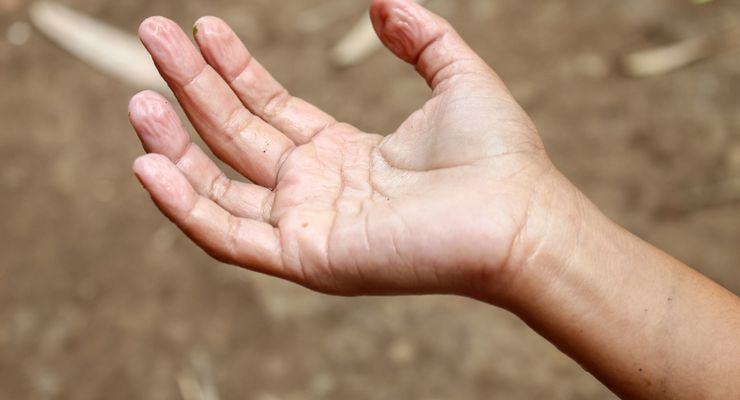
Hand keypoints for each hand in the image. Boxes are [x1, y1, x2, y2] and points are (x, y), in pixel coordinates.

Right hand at [129, 0, 570, 298]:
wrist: (520, 214)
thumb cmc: (497, 155)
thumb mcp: (455, 76)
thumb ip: (419, 36)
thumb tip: (381, 0)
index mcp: (343, 154)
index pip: (269, 109)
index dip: (233, 69)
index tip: (203, 27)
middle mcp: (317, 190)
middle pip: (235, 136)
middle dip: (191, 88)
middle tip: (153, 36)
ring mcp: (307, 226)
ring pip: (219, 188)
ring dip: (174, 145)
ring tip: (139, 97)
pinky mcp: (306, 258)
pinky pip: (229, 236)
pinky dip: (185, 206)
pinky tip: (148, 164)